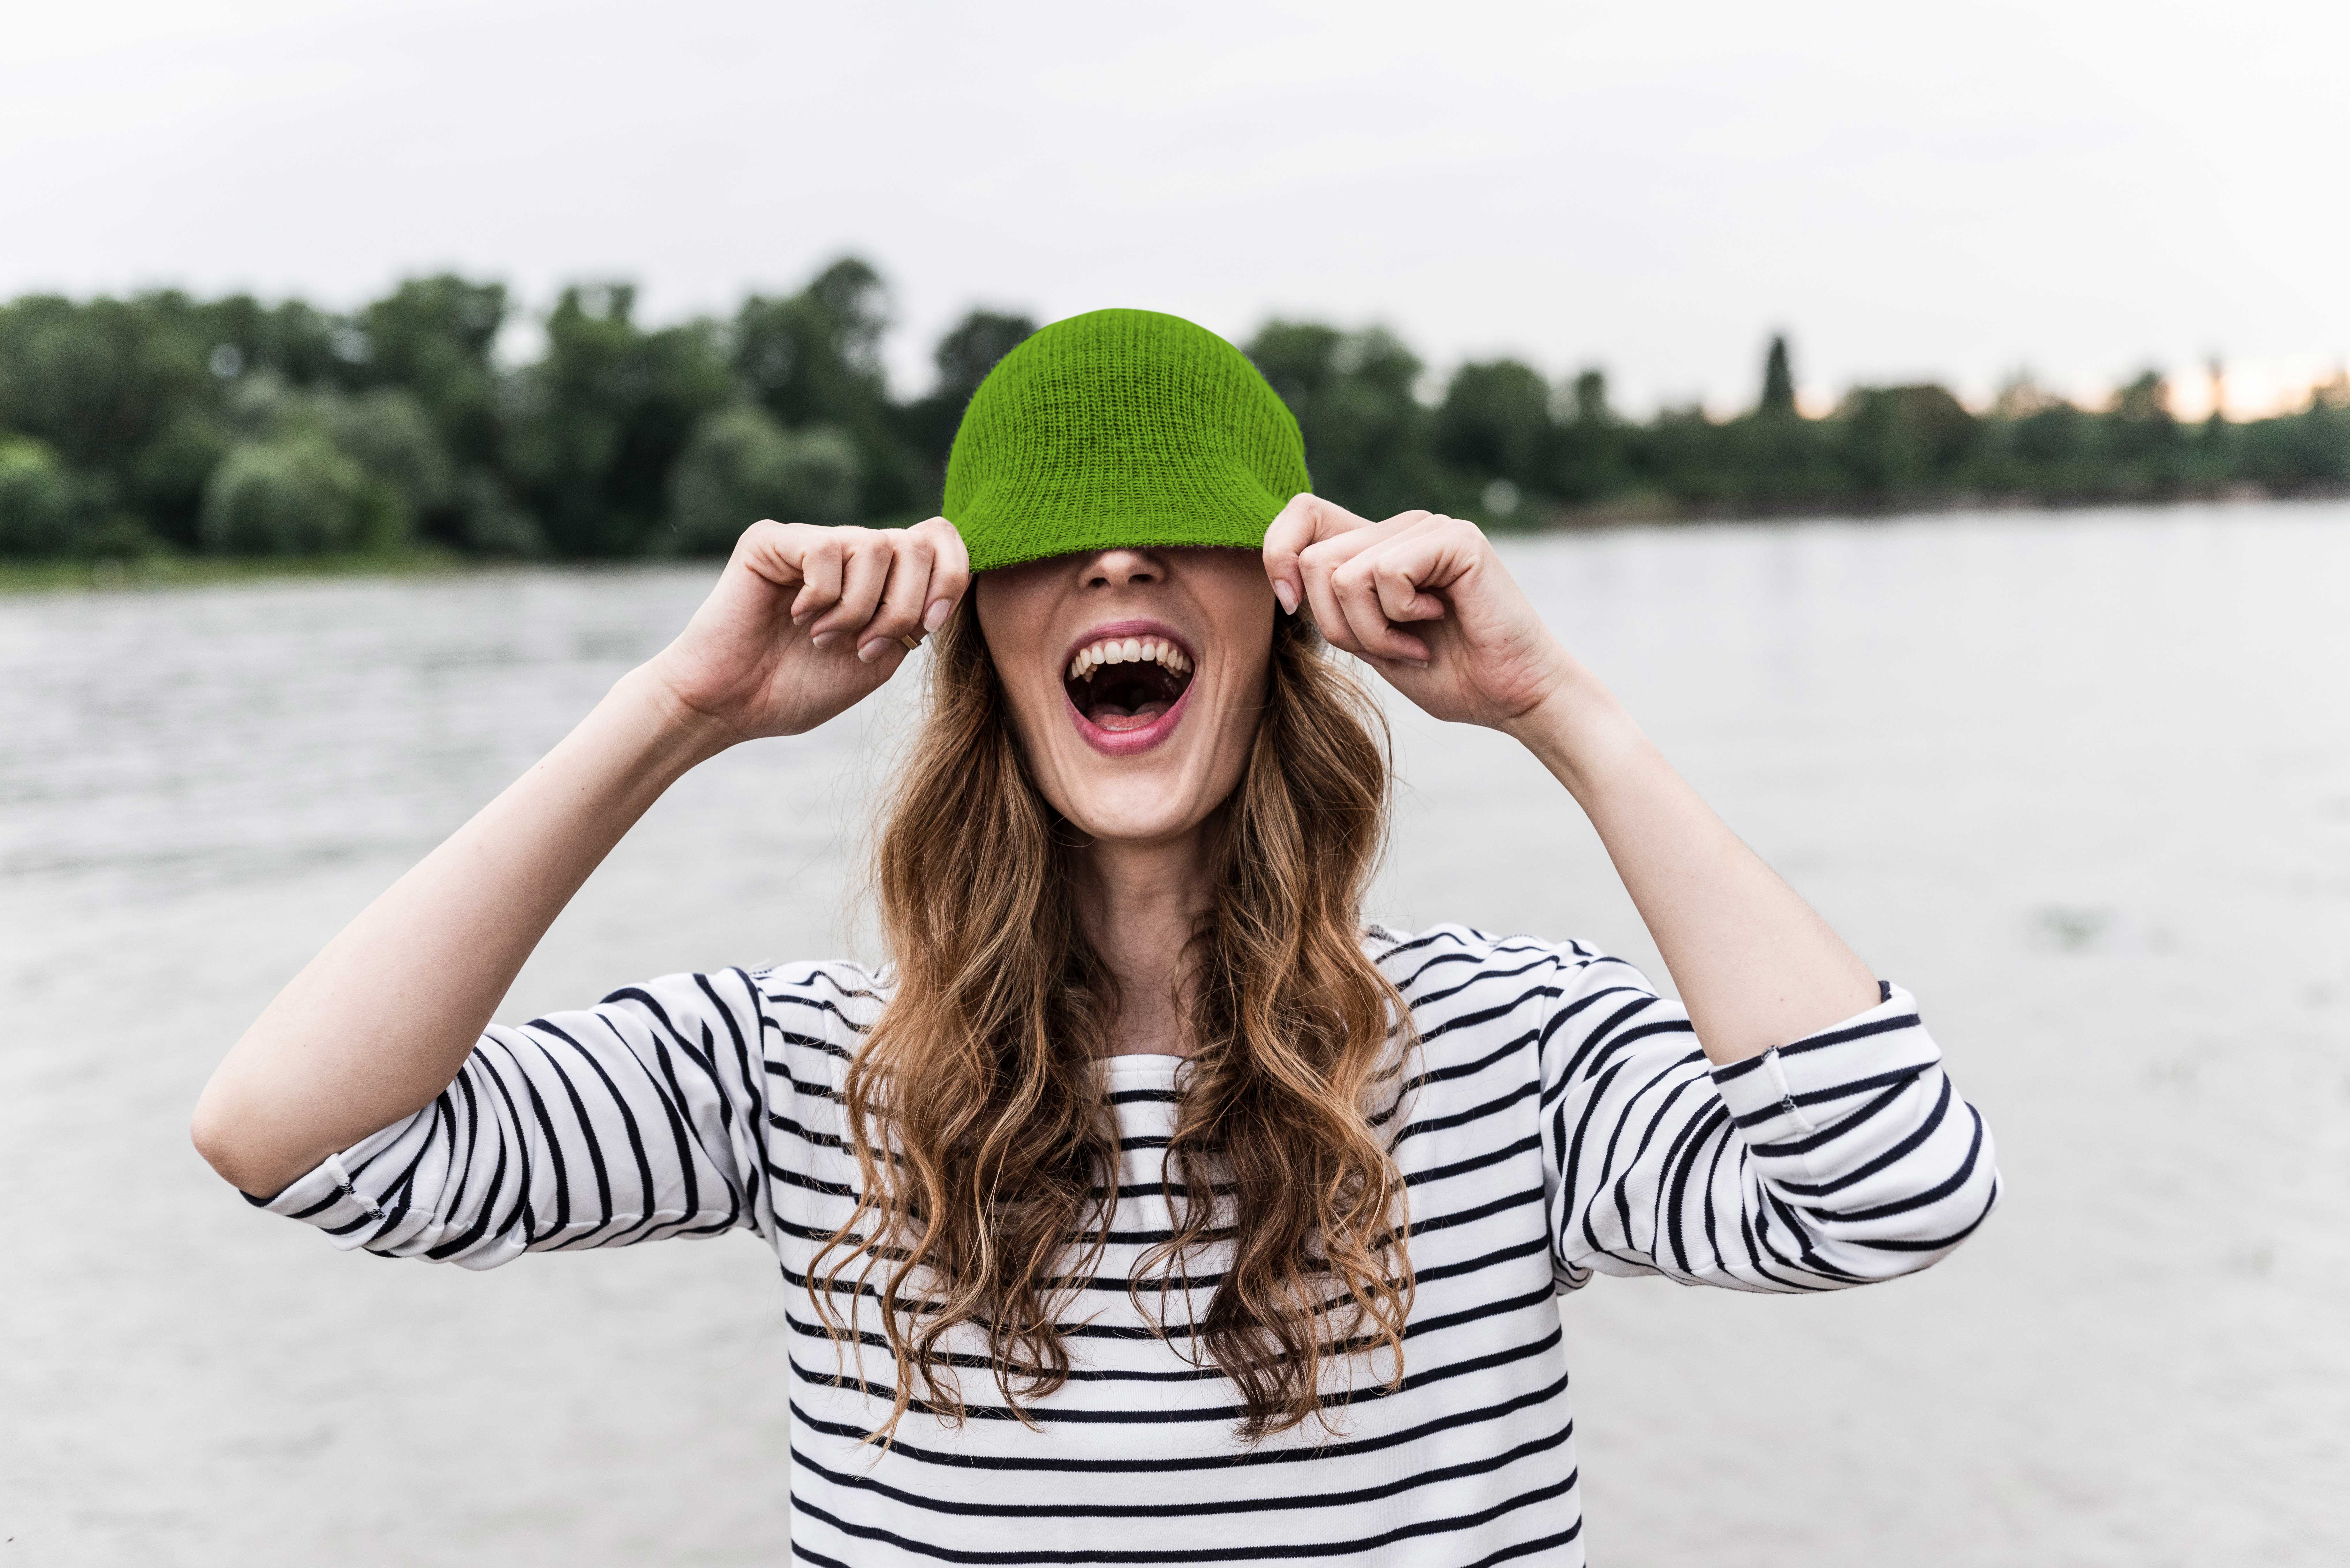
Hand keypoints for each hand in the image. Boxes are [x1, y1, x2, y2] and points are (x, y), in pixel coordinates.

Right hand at [645, 517, 969, 744]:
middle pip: (916, 543)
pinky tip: (796, 618)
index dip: (951, 578)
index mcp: (881, 575)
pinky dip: (821, 598)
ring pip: (875, 546)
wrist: (733, 706)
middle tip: (865, 645)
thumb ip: (916, 617)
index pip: (940, 539)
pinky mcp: (771, 540)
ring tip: (825, 638)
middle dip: (904, 606)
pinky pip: (825, 552)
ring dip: (859, 608)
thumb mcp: (879, 658)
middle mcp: (849, 549)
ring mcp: (811, 540)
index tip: (930, 628)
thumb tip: (948, 582)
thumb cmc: (801, 687)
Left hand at [1262, 495, 1577, 730]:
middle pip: (1313, 558)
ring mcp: (1428, 528)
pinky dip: (1401, 616)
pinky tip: (1439, 622)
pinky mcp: (1456, 538)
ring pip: (1343, 572)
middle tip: (1386, 647)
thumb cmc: (1446, 673)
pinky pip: (1386, 572)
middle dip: (1336, 624)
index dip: (1278, 554)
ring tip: (1414, 642)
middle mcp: (1399, 527)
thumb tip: (1284, 578)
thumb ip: (1332, 605)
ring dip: (1372, 629)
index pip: (1302, 514)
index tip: (1292, 604)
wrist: (1511, 696)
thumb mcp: (1368, 640)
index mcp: (1375, 546)